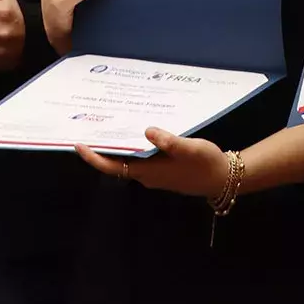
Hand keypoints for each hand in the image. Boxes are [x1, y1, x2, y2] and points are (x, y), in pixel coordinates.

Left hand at [75, 128, 229, 197]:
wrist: (224, 179)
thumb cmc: (205, 164)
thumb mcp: (190, 149)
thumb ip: (169, 141)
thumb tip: (146, 131)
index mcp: (148, 172)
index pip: (112, 167)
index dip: (94, 158)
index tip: (79, 144)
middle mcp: (147, 175)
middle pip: (117, 163)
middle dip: (102, 147)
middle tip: (91, 126)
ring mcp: (155, 174)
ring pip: (129, 159)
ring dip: (118, 145)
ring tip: (109, 124)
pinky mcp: (163, 170)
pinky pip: (141, 158)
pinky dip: (133, 145)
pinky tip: (136, 130)